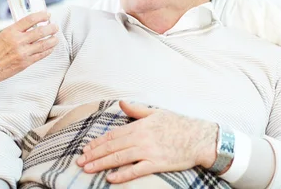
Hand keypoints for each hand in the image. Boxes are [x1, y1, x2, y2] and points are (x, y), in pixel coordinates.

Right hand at [0, 11, 58, 86]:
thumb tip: (29, 28)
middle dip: (51, 28)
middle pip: (40, 31)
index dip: (41, 16)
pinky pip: (41, 55)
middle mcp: (18, 41)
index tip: (47, 15)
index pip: (30, 19)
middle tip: (55, 26)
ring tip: (56, 38)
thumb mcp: (2, 35)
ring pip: (44, 44)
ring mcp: (23, 52)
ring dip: (53, 40)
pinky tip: (51, 48)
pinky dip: (48, 50)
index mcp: (11, 31)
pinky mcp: (26, 63)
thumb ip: (16, 31)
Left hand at [77, 101, 218, 183]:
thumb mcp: (156, 113)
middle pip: (112, 147)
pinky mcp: (157, 164)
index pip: (113, 135)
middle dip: (94, 154)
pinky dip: (122, 174)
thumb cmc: (178, 124)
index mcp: (139, 126)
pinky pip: (136, 170)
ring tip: (88, 169)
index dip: (98, 142)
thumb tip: (122, 102)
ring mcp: (148, 151)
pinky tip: (110, 178)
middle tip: (80, 161)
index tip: (86, 148)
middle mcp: (141, 138)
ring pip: (119, 158)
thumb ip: (137, 110)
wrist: (199, 138)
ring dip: (102, 164)